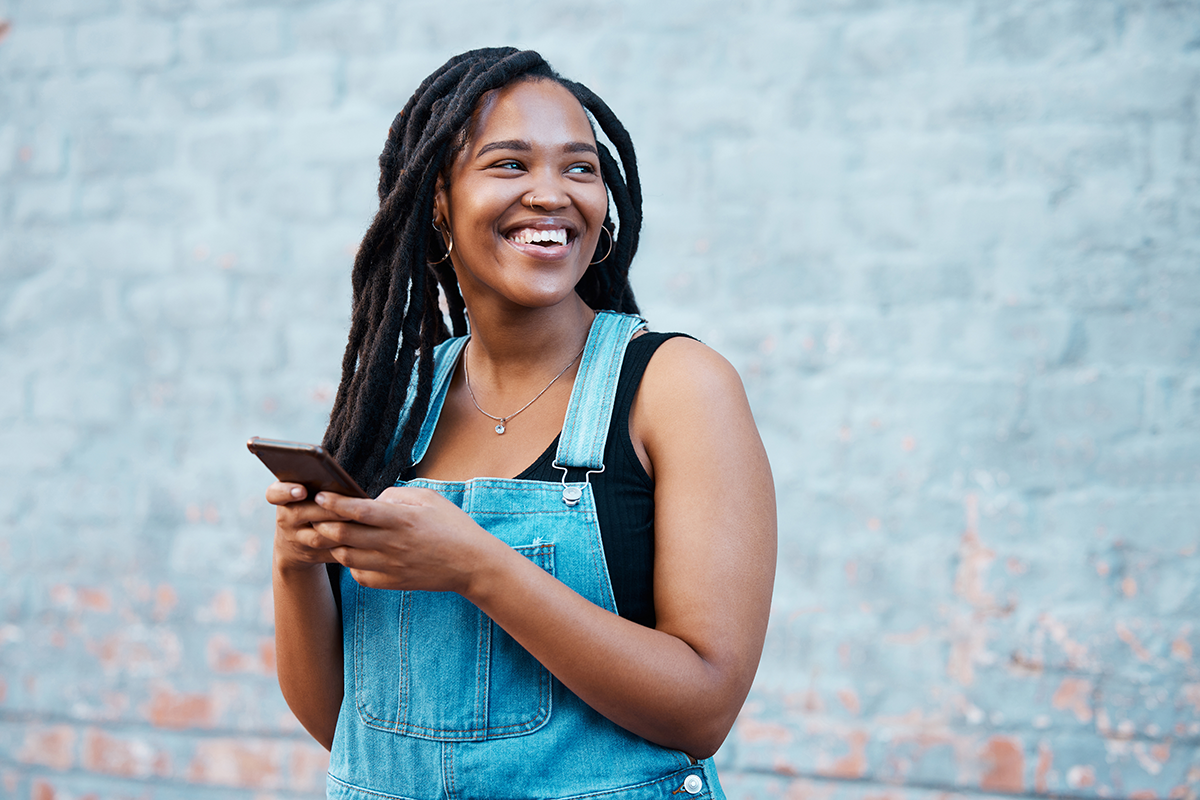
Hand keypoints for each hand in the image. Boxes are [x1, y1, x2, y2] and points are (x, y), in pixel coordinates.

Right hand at [266, 482, 349, 572]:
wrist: (296, 545)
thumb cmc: (310, 508)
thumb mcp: (306, 496)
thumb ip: (317, 486)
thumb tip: (340, 480)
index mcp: (284, 498)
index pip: (274, 493)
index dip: (286, 491)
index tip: (302, 491)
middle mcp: (285, 518)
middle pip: (301, 513)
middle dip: (326, 510)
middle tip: (345, 506)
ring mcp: (296, 539)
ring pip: (317, 538)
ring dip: (338, 531)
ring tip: (357, 521)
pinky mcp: (311, 555)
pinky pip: (328, 553)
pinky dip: (345, 547)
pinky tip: (360, 541)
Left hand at [313, 486, 493, 593]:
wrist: (471, 564)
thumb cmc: (452, 526)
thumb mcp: (429, 498)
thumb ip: (397, 495)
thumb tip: (371, 499)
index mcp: (402, 519)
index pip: (358, 510)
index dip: (334, 503)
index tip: (320, 495)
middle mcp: (393, 544)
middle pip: (344, 535)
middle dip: (323, 524)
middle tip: (315, 516)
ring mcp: (391, 566)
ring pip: (346, 557)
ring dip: (334, 544)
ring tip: (330, 534)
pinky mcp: (393, 582)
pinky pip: (359, 576)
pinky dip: (350, 564)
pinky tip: (354, 554)